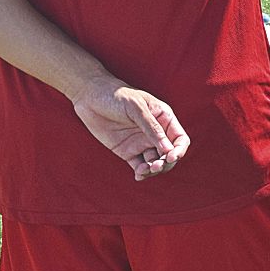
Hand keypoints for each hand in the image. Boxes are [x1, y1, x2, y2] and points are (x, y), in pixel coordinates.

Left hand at [70, 77, 190, 180]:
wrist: (89, 96)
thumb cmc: (115, 95)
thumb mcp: (136, 107)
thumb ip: (152, 127)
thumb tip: (168, 149)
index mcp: (162, 118)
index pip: (179, 138)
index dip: (179, 150)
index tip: (171, 157)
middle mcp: (155, 133)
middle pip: (170, 154)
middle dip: (166, 163)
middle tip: (155, 166)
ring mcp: (141, 143)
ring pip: (156, 163)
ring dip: (154, 170)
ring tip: (144, 170)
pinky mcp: (128, 152)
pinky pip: (140, 167)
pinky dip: (142, 173)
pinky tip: (138, 175)